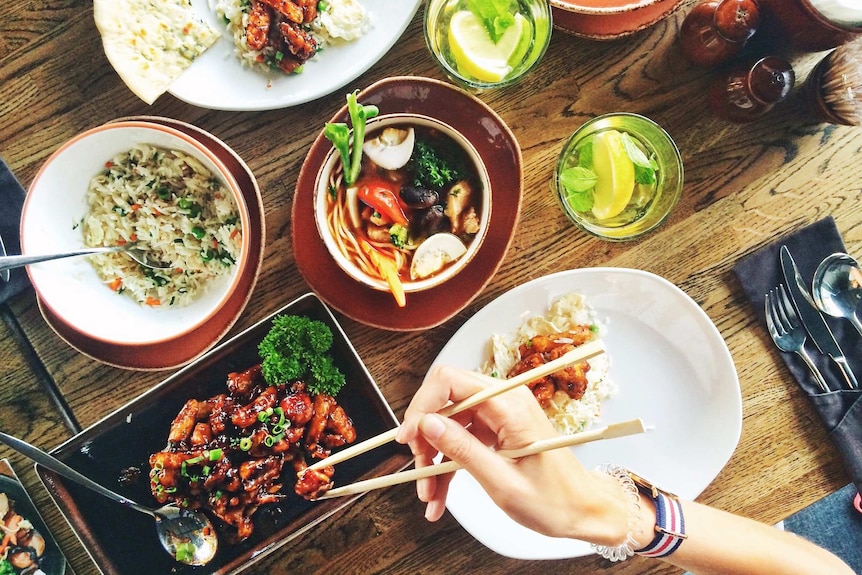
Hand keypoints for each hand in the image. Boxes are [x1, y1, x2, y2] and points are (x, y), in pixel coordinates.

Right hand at [395, 365, 629, 544]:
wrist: (583, 510)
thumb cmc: (554, 500)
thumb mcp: (502, 482)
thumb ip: (462, 450)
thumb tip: (427, 424)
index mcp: (510, 405)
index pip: (450, 380)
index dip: (422, 405)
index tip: (408, 437)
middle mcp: (504, 401)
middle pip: (445, 401)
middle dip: (425, 436)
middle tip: (418, 469)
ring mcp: (500, 415)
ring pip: (449, 423)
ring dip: (433, 457)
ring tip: (429, 494)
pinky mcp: (497, 430)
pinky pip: (461, 439)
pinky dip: (447, 465)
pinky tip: (439, 496)